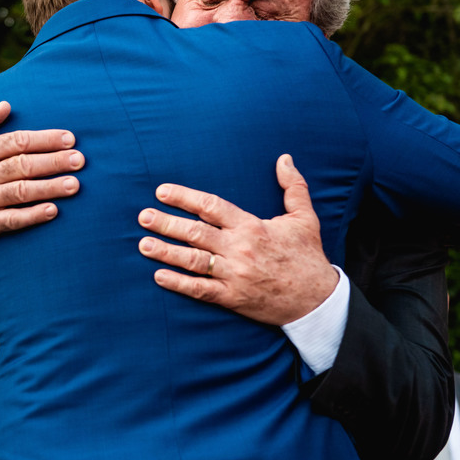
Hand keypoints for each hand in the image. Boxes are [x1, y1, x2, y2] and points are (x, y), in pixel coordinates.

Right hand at [0, 101, 83, 243]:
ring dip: (49, 188)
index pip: (16, 142)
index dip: (44, 139)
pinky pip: (11, 220)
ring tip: (74, 184)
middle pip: (22, 165)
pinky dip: (32, 216)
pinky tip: (52, 211)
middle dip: (53, 162)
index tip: (69, 138)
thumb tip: (6, 104)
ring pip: (21, 192)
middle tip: (79, 160)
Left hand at [136, 154, 337, 324]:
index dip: (184, 197)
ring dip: (165, 252)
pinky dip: (178, 284)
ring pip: (192, 261)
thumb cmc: (308, 256)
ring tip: (143, 244)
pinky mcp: (232, 297)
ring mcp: (234, 275)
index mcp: (252, 227)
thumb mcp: (305, 218)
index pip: (211, 207)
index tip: (162, 192)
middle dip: (166, 223)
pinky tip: (159, 277)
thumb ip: (293, 187)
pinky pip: (200, 290)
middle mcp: (239, 249)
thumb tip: (284, 158)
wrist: (317, 300)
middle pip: (195, 232)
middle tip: (143, 216)